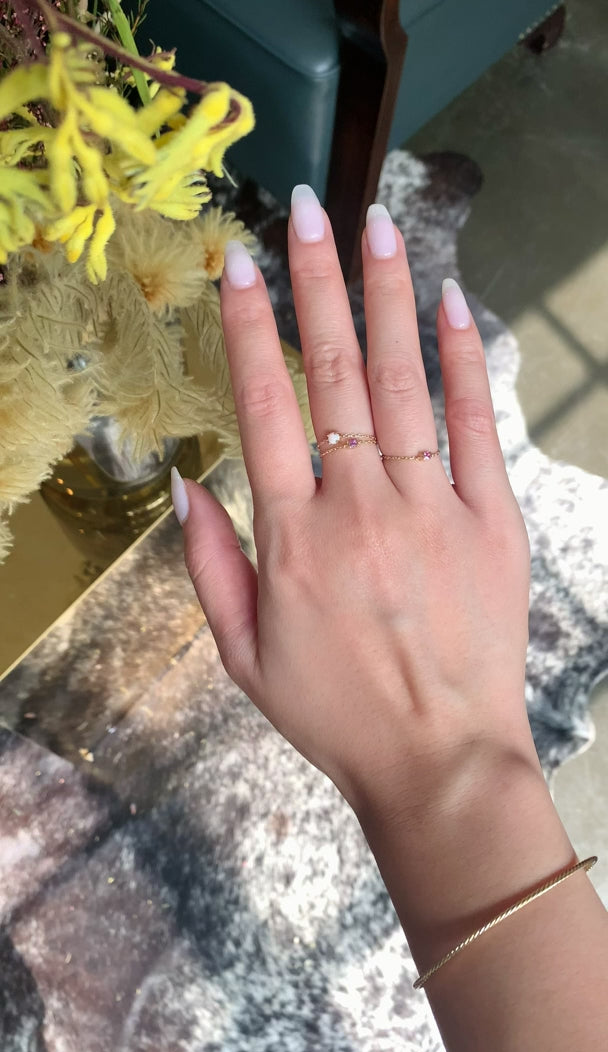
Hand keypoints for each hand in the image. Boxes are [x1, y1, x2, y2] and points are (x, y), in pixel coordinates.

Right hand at [175, 187, 536, 819]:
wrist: (439, 761)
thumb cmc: (336, 713)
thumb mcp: (244, 655)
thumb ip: (210, 565)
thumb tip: (186, 484)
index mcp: (294, 539)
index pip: (266, 407)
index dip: (251, 328)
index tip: (242, 264)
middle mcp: (360, 509)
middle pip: (335, 375)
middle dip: (319, 284)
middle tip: (312, 209)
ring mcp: (432, 510)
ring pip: (405, 383)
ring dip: (388, 300)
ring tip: (379, 228)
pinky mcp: (491, 522)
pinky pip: (475, 428)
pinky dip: (462, 363)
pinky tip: (450, 306)